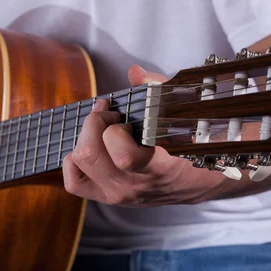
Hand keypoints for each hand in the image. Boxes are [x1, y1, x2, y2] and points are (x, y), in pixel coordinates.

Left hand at [62, 65, 185, 206]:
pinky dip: (73, 163)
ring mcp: (118, 195)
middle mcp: (134, 186)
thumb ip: (159, 92)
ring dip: (84, 139)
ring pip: (78, 165)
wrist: (197, 185)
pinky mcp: (105, 197)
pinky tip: (90, 149)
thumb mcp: (183, 119)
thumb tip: (135, 72)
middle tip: (109, 116)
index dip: (113, 128)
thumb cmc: (191, 148)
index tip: (120, 113)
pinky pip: (73, 182)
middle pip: (90, 155)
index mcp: (158, 168)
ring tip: (100, 131)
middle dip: (93, 125)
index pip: (124, 156)